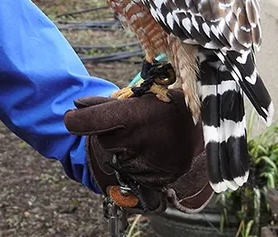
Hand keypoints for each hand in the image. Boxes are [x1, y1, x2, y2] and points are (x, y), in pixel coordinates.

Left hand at [64, 89, 212, 212]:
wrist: (206, 132)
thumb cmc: (166, 108)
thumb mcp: (138, 98)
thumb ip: (105, 105)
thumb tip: (76, 106)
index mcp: (136, 115)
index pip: (93, 121)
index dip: (77, 120)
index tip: (70, 117)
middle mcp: (141, 140)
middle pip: (104, 140)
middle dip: (109, 133)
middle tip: (128, 125)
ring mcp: (150, 162)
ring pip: (116, 158)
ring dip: (122, 149)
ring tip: (143, 137)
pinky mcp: (157, 179)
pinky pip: (131, 173)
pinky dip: (134, 163)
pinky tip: (148, 151)